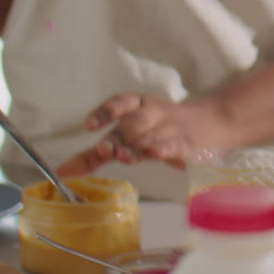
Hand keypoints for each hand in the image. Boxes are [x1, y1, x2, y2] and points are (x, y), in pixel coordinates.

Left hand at [56, 93, 233, 174]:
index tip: (88, 125)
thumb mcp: (130, 136)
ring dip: (137, 145)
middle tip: (104, 149)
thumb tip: (61, 171)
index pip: (121, 102)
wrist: (212, 122)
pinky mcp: (187, 144)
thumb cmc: (162, 130)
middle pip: (133, 122)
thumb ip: (96, 154)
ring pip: (152, 135)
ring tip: (123, 156)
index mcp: (140, 105)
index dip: (105, 111)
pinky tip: (155, 154)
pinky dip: (164, 148)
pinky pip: (175, 144)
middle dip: (118, 136)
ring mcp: (172, 128)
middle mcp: (154, 114)